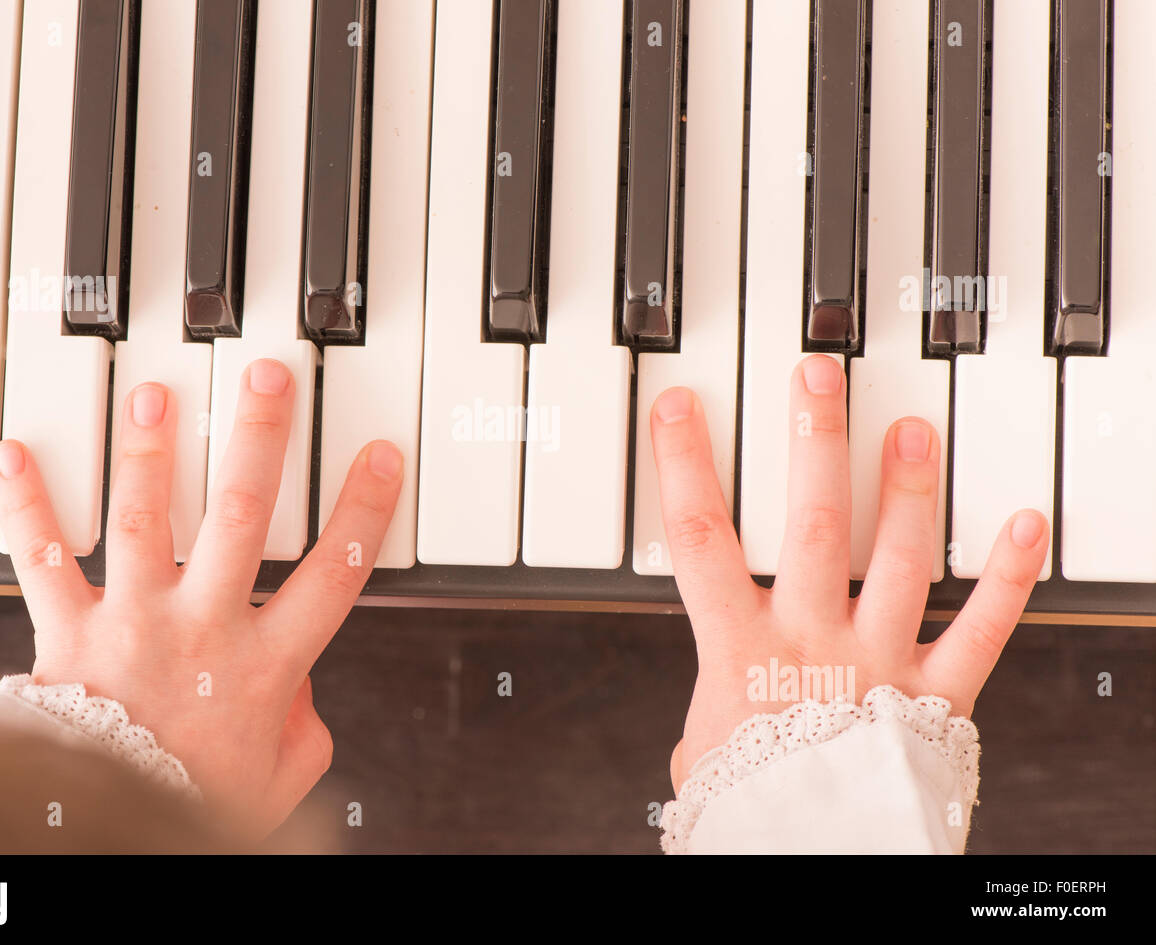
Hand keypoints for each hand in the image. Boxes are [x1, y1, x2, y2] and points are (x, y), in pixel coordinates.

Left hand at [0, 358, 401, 837]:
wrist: (102, 832)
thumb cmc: (190, 804)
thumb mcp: (280, 778)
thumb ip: (304, 729)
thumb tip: (301, 692)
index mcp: (265, 663)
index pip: (332, 572)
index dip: (362, 509)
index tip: (378, 455)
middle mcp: (203, 628)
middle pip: (240, 518)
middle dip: (258, 441)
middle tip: (268, 380)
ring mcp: (135, 621)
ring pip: (145, 521)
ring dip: (149, 452)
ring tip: (156, 396)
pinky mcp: (70, 630)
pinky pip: (43, 561)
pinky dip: (25, 506)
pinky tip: (13, 456)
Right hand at [650, 355, 1047, 791]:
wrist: (819, 863)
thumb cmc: (755, 812)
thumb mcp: (701, 755)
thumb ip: (708, 713)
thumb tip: (705, 713)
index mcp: (739, 652)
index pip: (701, 540)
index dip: (686, 466)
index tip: (684, 407)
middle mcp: (812, 642)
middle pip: (812, 522)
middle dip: (813, 439)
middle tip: (818, 377)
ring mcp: (880, 663)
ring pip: (902, 559)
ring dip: (910, 488)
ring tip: (912, 429)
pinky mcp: (938, 696)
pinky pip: (982, 629)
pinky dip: (1011, 577)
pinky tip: (1026, 525)